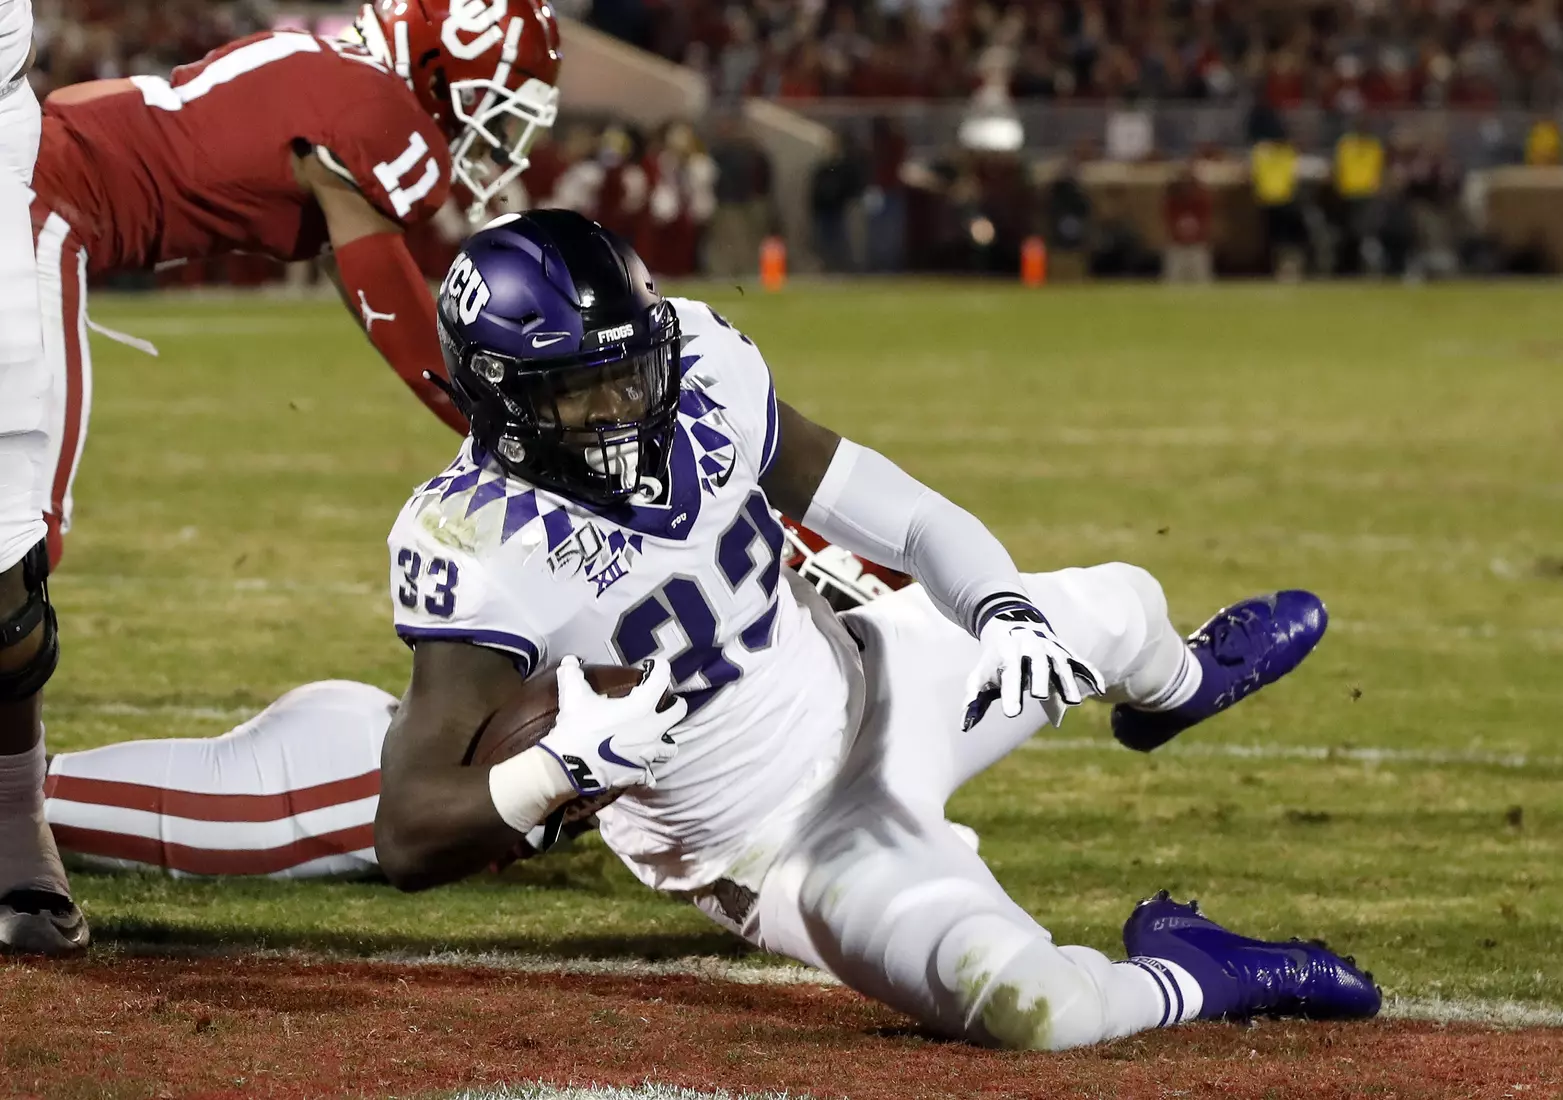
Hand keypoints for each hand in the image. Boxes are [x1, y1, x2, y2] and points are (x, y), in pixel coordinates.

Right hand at [537, 656, 686, 793]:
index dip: (661, 667)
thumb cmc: (577, 727)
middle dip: (675, 704)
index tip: (654, 665)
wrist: (569, 767)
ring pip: (670, 747)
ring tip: (654, 736)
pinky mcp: (640, 773)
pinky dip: (646, 770)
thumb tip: (569, 660)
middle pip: (679, 712)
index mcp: (641, 706)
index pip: (662, 679)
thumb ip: (573, 674)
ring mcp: (648, 754)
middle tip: (667, 702)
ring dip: (665, 740)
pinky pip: (650, 774)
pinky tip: (638, 765)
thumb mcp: (573, 696)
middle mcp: (652, 729)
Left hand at [962, 603, 1104, 730]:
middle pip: (1037, 664)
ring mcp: (1051, 648)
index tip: (1012, 714)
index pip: (1010, 675)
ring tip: (1073, 702)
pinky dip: (1091, 673)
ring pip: (1060, 664)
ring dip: (1067, 681)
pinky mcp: (1065, 651)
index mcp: (1008, 655)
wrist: (1010, 623)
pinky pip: (1080, 662)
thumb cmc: (994, 659)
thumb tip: (965, 727)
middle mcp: (1031, 648)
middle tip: (1040, 697)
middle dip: (1040, 679)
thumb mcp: (980, 676)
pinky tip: (1100, 689)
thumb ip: (974, 701)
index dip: (1012, 693)